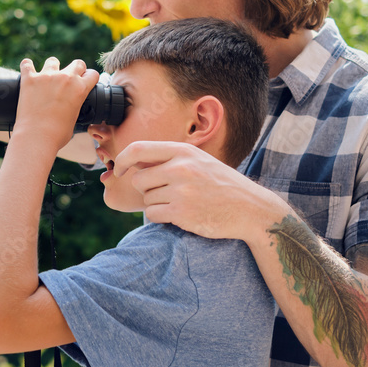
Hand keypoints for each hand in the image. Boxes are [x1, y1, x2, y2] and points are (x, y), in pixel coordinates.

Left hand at [14, 57, 98, 149]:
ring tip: (47, 78)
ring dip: (52, 68)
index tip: (85, 81)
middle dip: (75, 69)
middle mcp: (65, 78)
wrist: (37, 137)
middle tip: (68, 80)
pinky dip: (27, 67)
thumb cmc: (57, 134)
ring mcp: (47, 77)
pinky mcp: (29, 79)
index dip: (89, 78)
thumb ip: (75, 106)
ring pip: (53, 61)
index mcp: (80, 89)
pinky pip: (27, 64)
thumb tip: (70, 106)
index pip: (92, 74)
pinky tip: (28, 70)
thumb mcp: (75, 119)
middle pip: (77, 63)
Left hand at [113, 141, 274, 240]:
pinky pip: (152, 215)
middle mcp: (181, 168)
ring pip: (146, 199)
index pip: (138, 149)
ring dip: (157, 204)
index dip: (122, 160)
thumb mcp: (198, 161)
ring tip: (180, 203)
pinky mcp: (182, 213)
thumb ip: (170, 159)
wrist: (250, 208)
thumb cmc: (220, 185)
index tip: (118, 170)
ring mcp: (182, 191)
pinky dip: (160, 217)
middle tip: (164, 193)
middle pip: (139, 179)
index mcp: (183, 151)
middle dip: (145, 189)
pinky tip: (179, 215)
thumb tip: (133, 161)